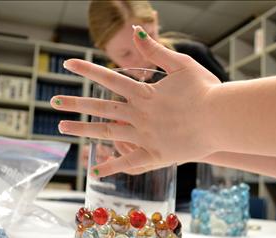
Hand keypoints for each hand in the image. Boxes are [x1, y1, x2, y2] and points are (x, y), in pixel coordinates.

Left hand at [51, 25, 221, 176]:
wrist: (222, 120)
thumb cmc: (207, 91)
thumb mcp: (182, 65)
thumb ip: (156, 51)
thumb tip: (135, 31)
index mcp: (144, 94)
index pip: (109, 79)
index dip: (87, 71)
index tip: (67, 64)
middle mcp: (139, 115)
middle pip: (100, 108)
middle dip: (75, 104)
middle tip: (53, 102)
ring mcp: (144, 136)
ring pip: (107, 133)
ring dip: (84, 130)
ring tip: (63, 128)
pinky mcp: (154, 155)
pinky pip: (128, 162)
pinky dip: (111, 167)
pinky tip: (95, 170)